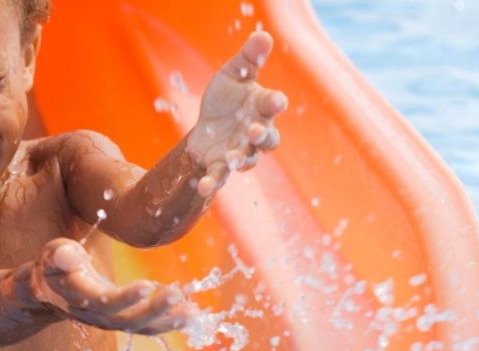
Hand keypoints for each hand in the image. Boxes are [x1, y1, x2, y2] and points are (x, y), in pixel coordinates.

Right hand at [30, 239, 192, 334]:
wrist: (52, 291)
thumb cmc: (55, 265)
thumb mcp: (53, 254)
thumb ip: (59, 256)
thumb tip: (66, 256)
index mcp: (79, 296)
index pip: (102, 301)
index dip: (124, 298)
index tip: (147, 285)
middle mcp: (95, 315)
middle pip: (125, 320)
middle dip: (152, 310)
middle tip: (176, 294)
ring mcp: (110, 322)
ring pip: (139, 327)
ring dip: (166, 321)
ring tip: (191, 312)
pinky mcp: (123, 320)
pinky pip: (147, 327)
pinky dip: (169, 322)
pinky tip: (191, 314)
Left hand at [187, 31, 287, 196]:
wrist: (208, 124)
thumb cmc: (227, 97)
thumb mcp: (234, 74)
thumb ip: (249, 58)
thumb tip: (263, 35)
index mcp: (260, 108)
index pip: (271, 106)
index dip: (274, 103)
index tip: (276, 100)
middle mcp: (255, 133)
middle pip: (268, 138)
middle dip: (262, 136)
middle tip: (254, 132)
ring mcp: (239, 151)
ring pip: (247, 159)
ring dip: (240, 159)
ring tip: (231, 158)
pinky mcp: (220, 165)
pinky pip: (219, 177)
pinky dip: (211, 183)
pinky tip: (203, 187)